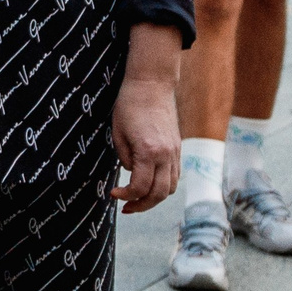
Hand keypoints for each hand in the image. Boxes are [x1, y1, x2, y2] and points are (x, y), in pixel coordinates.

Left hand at [110, 61, 179, 213]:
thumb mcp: (117, 132)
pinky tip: (150, 184)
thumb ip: (125, 158)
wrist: (151, 83)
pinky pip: (175, 175)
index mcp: (148, 151)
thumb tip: (131, 172)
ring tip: (138, 200)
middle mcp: (166, 155)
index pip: (140, 187)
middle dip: (142, 205)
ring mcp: (175, 152)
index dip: (125, 196)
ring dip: (155, 198)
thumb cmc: (129, 104)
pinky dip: (164, 185)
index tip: (114, 194)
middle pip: (159, 194)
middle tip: (126, 207)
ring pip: (171, 188)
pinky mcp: (178, 148)